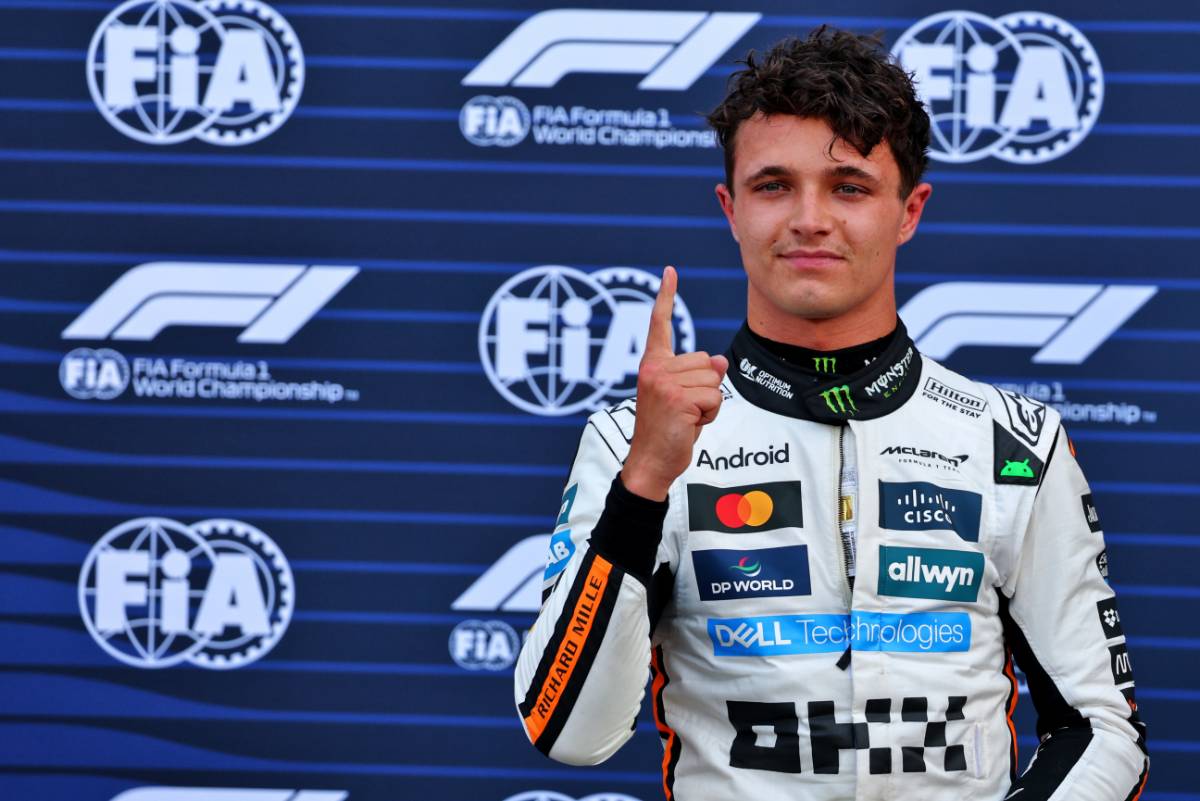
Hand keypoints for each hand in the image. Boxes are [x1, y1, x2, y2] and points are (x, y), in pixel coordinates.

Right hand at [621, 266, 727, 500]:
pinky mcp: (676, 399)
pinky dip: (710, 415)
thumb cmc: (668, 430)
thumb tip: (719, 360)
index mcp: (652, 364)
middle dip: (706, 388)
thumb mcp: (685, 397)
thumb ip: (699, 375)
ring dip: (708, 403)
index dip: (666, 296)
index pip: (659, 324)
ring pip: (713, 380)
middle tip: (684, 410)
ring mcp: (664, 383)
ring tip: (686, 418)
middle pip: (706, 362)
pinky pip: (714, 398)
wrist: (650, 462)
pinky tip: (689, 425)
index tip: (670, 271)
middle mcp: (654, 368)